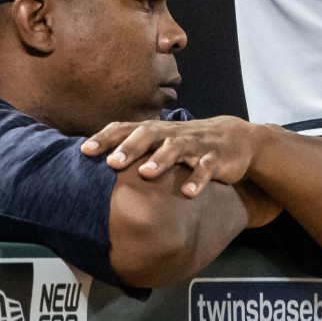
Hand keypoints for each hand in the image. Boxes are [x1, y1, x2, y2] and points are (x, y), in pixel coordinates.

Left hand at [83, 116, 263, 195]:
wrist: (237, 139)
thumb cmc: (188, 144)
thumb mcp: (161, 143)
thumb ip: (134, 151)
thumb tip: (96, 166)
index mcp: (156, 131)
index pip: (127, 128)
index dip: (106, 138)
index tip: (84, 151)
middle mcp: (173, 134)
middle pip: (148, 133)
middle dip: (129, 147)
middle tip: (111, 162)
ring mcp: (195, 145)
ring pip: (176, 147)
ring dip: (161, 159)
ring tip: (145, 173)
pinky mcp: (216, 158)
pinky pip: (206, 167)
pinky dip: (197, 178)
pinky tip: (188, 193)